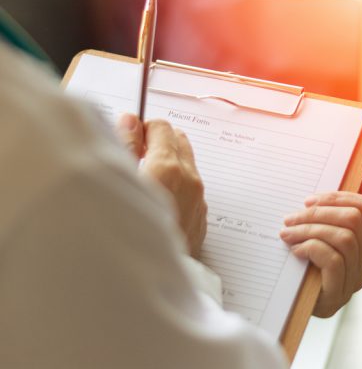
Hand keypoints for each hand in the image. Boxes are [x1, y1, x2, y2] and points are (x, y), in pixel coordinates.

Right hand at [116, 114, 207, 257]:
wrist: (147, 281)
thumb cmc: (126, 232)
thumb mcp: (119, 182)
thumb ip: (126, 147)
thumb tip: (130, 122)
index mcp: (169, 167)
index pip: (161, 127)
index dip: (142, 129)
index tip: (128, 138)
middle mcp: (190, 180)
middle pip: (178, 141)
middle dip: (157, 143)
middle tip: (133, 158)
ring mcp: (199, 201)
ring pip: (187, 166)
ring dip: (168, 165)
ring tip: (143, 181)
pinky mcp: (201, 219)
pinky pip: (191, 191)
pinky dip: (177, 187)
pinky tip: (157, 202)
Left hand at [279, 168, 361, 316]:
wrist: (280, 311)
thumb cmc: (297, 267)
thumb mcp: (315, 233)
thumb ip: (338, 205)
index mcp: (360, 245)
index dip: (337, 197)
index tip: (308, 200)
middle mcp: (361, 264)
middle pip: (354, 221)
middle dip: (319, 213)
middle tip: (290, 218)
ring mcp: (351, 282)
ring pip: (344, 239)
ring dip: (310, 230)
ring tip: (287, 234)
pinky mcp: (336, 296)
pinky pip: (333, 260)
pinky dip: (312, 248)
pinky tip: (294, 252)